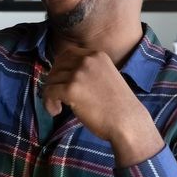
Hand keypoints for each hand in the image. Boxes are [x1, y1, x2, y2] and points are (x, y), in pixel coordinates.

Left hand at [41, 45, 163, 166]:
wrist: (128, 123)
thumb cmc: (118, 105)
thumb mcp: (106, 76)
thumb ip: (88, 70)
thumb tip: (62, 73)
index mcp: (97, 55)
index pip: (67, 53)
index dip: (60, 67)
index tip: (61, 80)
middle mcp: (87, 60)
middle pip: (57, 65)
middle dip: (53, 80)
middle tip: (57, 95)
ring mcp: (79, 74)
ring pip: (51, 79)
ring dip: (51, 94)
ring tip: (58, 107)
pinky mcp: (71, 89)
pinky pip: (48, 92)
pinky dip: (48, 102)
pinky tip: (56, 111)